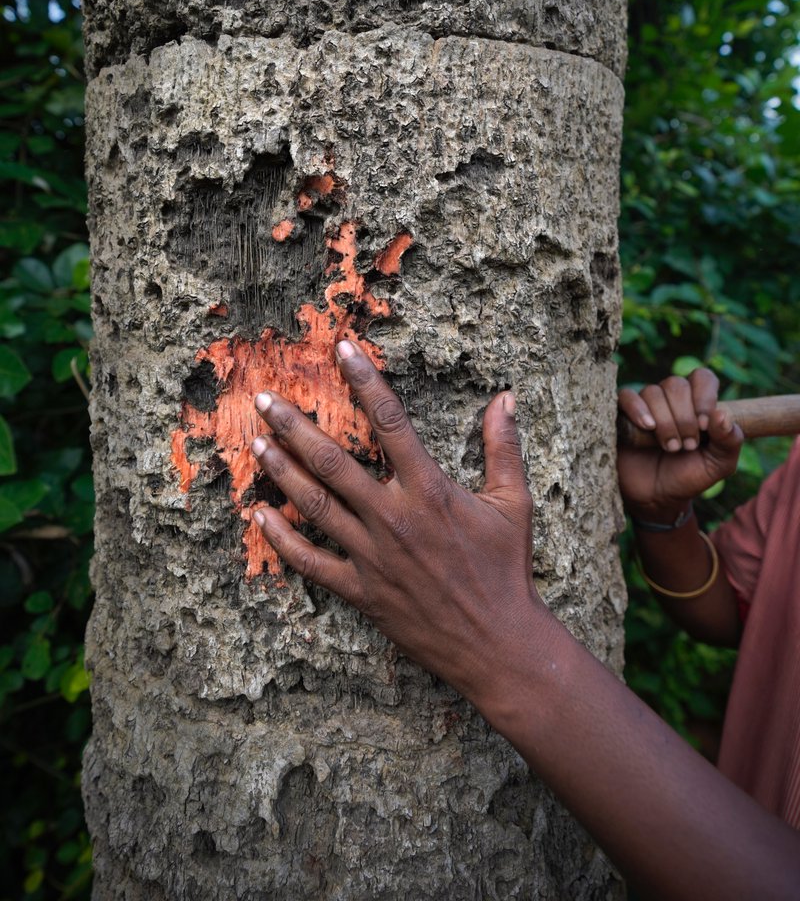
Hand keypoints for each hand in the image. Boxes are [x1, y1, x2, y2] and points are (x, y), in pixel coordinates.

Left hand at [249, 340, 546, 709]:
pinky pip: (311, 562)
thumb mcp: (514, 503)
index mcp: (430, 490)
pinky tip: (258, 515)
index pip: (390, 421)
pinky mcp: (361, 591)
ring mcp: (372, 556)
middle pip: (333, 461)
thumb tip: (505, 398)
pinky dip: (281, 539)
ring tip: (256, 444)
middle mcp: (394, 517)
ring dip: (281, 472)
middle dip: (295, 425)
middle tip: (264, 399)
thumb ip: (503, 447)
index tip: (342, 350)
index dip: (365, 381)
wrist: (497, 642)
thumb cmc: (506, 569)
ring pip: (314, 505)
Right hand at [617, 368, 742, 520]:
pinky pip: (626, 396)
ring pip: (653, 392)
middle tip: (687, 446)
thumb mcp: (718, 464)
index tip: (705, 426)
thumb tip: (722, 414)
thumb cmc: (689, 476)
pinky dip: (637, 409)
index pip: (702, 378)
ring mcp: (645, 405)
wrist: (658, 498)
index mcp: (696, 402)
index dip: (704, 397)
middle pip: (676, 385)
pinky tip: (647, 427)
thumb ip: (729, 441)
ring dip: (665, 422)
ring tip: (670, 447)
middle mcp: (670, 399)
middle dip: (684, 417)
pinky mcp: (622, 415)